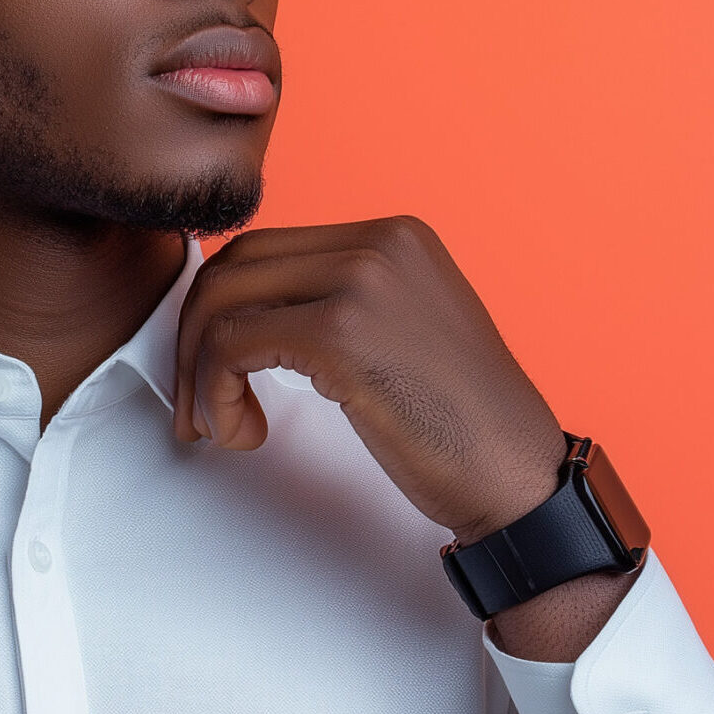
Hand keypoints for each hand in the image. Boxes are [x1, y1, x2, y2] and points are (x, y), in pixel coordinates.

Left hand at [172, 216, 565, 542]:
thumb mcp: (404, 332)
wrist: (517, 477)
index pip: (269, 248)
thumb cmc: (463, 426)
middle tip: (196, 404)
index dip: (223, 310)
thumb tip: (254, 317)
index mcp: (395, 235)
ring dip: (199, 371)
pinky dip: (215, 394)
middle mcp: (378, 242)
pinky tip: (241, 433)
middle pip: (236, 265)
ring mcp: (361, 282)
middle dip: (195, 337)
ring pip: (222, 302)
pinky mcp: (342, 333)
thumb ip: (343, 304)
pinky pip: (232, 346)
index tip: (213, 371)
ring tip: (216, 426)